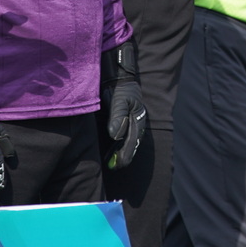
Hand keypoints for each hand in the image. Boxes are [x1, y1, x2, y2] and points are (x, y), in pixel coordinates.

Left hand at [101, 42, 146, 168]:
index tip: (118, 164)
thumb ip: (117, 117)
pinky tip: (107, 153)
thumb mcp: (119, 101)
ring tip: (110, 164)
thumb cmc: (119, 89)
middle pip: (130, 146)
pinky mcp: (120, 123)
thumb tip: (116, 136)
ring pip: (125, 144)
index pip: (132, 142)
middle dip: (122, 157)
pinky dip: (114, 147)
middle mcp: (134, 125)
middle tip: (113, 167)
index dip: (125, 154)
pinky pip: (119, 139)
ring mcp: (128, 125)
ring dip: (118, 154)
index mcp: (137, 121)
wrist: (116, 79)